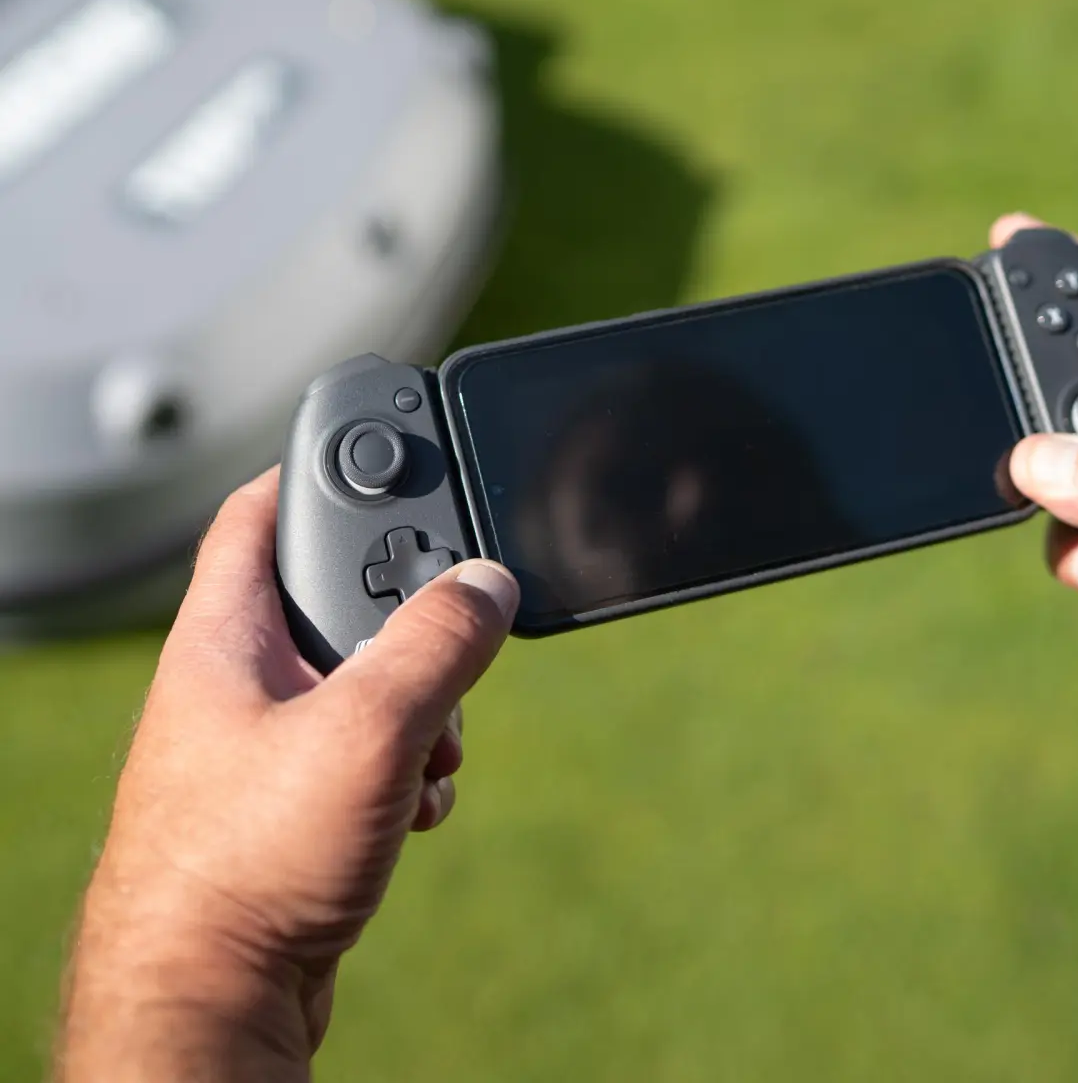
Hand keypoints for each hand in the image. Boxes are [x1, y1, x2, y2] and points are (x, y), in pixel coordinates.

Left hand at [58, 469, 518, 1081]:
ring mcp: (265, 744)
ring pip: (366, 679)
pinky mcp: (295, 801)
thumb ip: (436, 644)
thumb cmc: (248, 863)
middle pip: (334, 597)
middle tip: (451, 632)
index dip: (314, 467)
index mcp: (225, 637)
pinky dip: (409, 762)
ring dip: (422, 704)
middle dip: (407, 616)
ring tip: (434, 746)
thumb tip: (489, 584)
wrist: (211, 1005)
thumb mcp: (365, 727)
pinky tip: (417, 803)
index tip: (379, 450)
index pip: (258, 512)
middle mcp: (237, 681)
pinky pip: (370, 748)